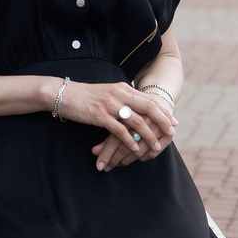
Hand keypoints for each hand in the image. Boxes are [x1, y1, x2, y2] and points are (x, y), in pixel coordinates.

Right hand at [58, 82, 176, 169]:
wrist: (64, 94)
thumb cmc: (87, 96)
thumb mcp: (109, 94)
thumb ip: (124, 99)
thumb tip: (139, 108)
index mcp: (123, 88)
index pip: (149, 99)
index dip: (163, 111)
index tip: (173, 121)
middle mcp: (119, 94)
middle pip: (148, 107)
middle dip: (162, 121)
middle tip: (171, 133)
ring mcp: (110, 105)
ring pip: (136, 121)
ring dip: (148, 135)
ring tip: (155, 146)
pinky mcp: (99, 116)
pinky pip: (119, 130)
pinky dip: (129, 141)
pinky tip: (135, 149)